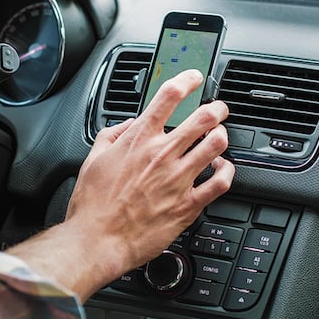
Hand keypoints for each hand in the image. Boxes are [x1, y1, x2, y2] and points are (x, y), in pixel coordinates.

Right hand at [67, 69, 233, 268]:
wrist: (97, 241)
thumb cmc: (92, 205)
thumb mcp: (93, 159)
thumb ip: (112, 135)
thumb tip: (128, 124)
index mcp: (138, 140)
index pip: (168, 96)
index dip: (187, 80)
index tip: (194, 78)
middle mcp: (161, 155)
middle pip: (203, 117)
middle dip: (216, 108)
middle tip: (218, 109)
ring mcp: (178, 179)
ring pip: (216, 145)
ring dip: (221, 136)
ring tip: (219, 137)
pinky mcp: (188, 204)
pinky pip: (221, 182)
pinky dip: (226, 171)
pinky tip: (221, 168)